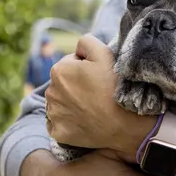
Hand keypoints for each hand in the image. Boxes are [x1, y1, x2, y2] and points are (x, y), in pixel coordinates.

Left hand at [45, 35, 152, 154]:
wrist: (125, 123)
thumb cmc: (114, 86)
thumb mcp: (104, 53)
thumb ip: (86, 42)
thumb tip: (77, 49)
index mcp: (58, 70)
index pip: (70, 64)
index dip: (86, 69)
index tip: (98, 78)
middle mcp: (50, 92)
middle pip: (63, 84)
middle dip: (76, 86)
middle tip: (97, 93)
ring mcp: (53, 114)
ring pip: (60, 104)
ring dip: (71, 104)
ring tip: (92, 108)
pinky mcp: (58, 133)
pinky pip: (58, 124)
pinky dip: (68, 123)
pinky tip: (84, 121)